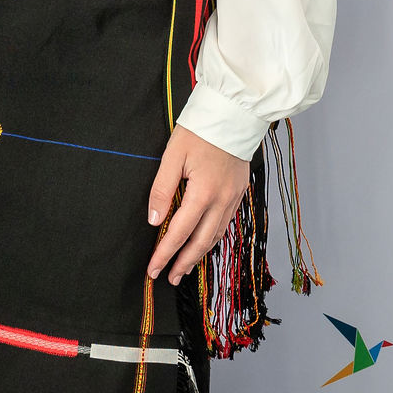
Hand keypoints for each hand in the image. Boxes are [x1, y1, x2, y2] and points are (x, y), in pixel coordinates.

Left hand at [145, 125, 248, 284]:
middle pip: (202, 241)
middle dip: (184, 262)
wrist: (234, 113)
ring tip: (184, 267)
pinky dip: (213, 237)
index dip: (165, 253)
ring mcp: (233, 197)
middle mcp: (222, 200)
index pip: (180, 231)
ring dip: (199, 253)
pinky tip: (204, 242)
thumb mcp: (173, 155)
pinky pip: (225, 223)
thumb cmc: (201, 131)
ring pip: (216, 235)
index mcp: (204, 192)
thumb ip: (162, 189)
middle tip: (170, 278)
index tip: (153, 269)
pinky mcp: (239, 192)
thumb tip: (155, 220)